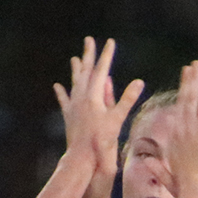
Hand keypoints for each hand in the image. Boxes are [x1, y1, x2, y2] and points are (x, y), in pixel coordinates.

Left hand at [54, 37, 143, 169]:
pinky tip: (58, 86)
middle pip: (85, 71)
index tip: (110, 42)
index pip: (101, 70)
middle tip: (89, 40)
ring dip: (76, 70)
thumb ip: (127, 99)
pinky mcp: (69, 116)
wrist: (81, 157)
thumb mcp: (117, 119)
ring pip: (75, 83)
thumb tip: (139, 81)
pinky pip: (65, 100)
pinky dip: (62, 92)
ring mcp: (74, 106)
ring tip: (74, 59)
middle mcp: (81, 98)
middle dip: (88, 55)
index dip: (106, 55)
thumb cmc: (101, 141)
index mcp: (93, 96)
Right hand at [161, 61, 197, 193]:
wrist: (195, 192)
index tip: (186, 72)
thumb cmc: (182, 185)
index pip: (181, 104)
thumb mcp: (167, 171)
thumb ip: (158, 164)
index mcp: (178, 133)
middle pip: (192, 99)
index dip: (185, 86)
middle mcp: (189, 129)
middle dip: (195, 80)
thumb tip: (146, 159)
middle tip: (197, 64)